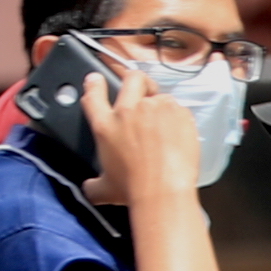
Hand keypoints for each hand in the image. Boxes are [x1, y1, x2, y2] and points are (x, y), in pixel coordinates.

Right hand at [80, 52, 198, 216]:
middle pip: (132, 78)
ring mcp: (156, 109)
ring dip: (161, 104)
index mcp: (106, 125)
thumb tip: (90, 189)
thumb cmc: (132, 189)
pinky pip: (179, 109)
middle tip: (142, 90)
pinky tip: (179, 134)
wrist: (163, 191)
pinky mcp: (180, 114)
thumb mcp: (105, 188)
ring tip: (165, 123)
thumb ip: (94, 185)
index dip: (94, 84)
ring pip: (160, 95)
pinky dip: (178, 118)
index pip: (93, 94)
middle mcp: (129, 110)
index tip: (96, 79)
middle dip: (136, 80)